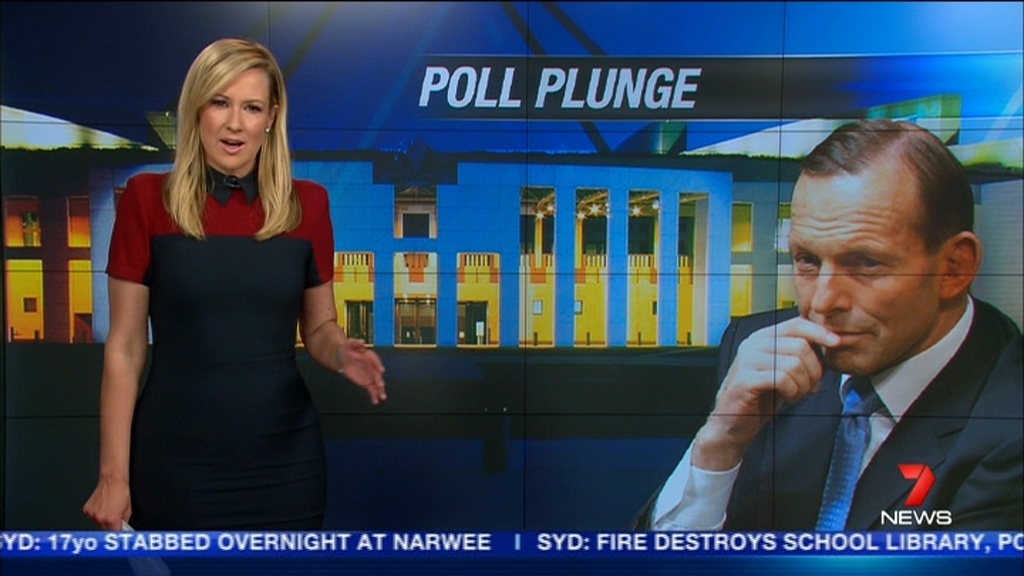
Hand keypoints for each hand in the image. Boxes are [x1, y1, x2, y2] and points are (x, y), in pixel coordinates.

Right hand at [83, 476, 130, 529]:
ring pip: (97, 523)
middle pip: (104, 530)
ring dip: (102, 520)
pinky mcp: (87, 510)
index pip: (113, 533)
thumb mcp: (128, 510)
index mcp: (111, 520)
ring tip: (108, 510)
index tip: (118, 532)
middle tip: (113, 519)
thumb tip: (122, 529)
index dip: (116, 532)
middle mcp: (100, 518)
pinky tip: (102, 507)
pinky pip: (92, 517)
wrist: (112, 481)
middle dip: (109, 526)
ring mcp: (92, 515)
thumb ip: (123, 522)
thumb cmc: (121, 492)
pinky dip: (96, 514)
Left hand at [337, 339, 386, 404]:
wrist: (343, 357)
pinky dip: (373, 395)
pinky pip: (371, 389)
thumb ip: (356, 343)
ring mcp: (370, 375)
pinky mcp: (366, 382)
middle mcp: (372, 366)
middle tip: (381, 386)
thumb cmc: (348, 349)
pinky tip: (376, 401)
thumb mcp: (350, 344)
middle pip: (377, 374)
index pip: (375, 361)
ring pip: (376, 383)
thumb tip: (361, 342)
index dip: (378, 365)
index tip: (381, 370)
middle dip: (379, 380)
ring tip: (382, 397)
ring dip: (379, 390)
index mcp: (370, 356)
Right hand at [692, 316, 839, 470]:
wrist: (733, 423)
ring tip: (797, 395)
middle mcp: (753, 344)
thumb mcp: (784, 370)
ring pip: (794, 363)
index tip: (836, 344)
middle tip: (812, 387)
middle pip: (800, 345)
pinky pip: (783, 379)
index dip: (819, 332)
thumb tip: (832, 344)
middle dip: (814, 370)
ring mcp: (748, 360)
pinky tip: (788, 398)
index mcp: (763, 337)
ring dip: (803, 385)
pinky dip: (793, 392)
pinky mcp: (746, 379)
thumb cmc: (761, 397)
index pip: (796, 323)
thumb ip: (801, 355)